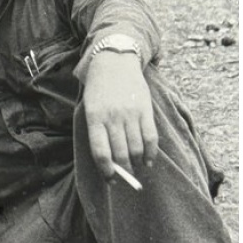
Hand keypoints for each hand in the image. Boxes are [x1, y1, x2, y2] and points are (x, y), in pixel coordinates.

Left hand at [83, 53, 157, 181]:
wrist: (113, 61)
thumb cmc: (99, 90)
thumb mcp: (90, 108)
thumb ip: (99, 133)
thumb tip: (111, 165)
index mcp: (94, 118)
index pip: (101, 153)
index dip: (107, 172)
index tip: (111, 180)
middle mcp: (112, 117)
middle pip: (121, 154)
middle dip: (124, 171)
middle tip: (126, 176)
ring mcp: (130, 113)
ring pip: (136, 149)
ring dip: (138, 164)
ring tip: (137, 168)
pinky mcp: (145, 109)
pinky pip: (151, 138)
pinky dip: (151, 154)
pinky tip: (149, 161)